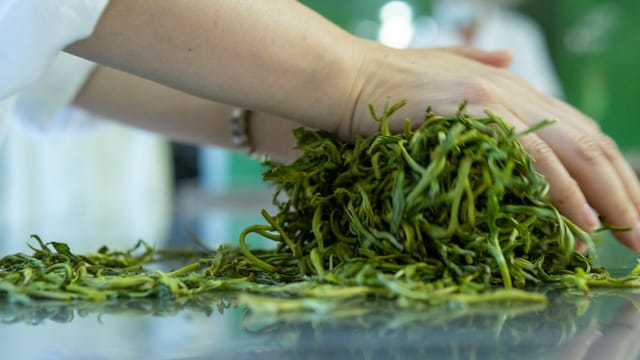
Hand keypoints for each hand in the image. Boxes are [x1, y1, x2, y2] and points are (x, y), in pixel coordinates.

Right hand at [341, 43, 639, 250]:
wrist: (345, 79)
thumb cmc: (386, 84)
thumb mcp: (440, 68)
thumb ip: (479, 61)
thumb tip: (509, 57)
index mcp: (510, 85)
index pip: (579, 132)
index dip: (611, 174)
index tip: (627, 212)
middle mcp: (513, 87)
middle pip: (589, 143)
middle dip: (624, 193)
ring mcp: (496, 97)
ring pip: (572, 150)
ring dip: (608, 198)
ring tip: (628, 237)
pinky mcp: (475, 112)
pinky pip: (532, 157)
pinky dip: (562, 190)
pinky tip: (582, 221)